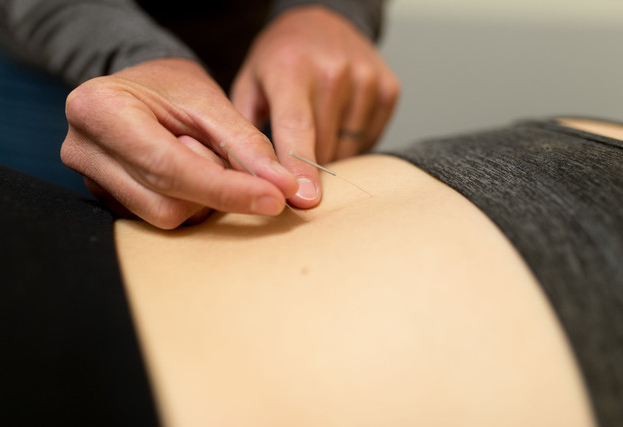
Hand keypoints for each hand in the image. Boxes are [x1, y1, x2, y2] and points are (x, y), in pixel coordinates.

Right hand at [61, 58, 297, 228]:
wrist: (139, 90)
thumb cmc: (171, 87)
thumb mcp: (209, 101)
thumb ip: (245, 144)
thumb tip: (283, 188)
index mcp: (100, 110)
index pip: (169, 167)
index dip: (227, 189)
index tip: (274, 198)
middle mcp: (84, 150)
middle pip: (166, 203)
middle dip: (214, 190)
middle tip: (224, 155)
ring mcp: (91, 180)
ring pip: (165, 218)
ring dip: (202, 198)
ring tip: (199, 156)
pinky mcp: (106, 200)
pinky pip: (158, 219)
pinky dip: (189, 202)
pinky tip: (187, 173)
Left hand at [231, 5, 399, 207]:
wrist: (321, 20)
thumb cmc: (279, 59)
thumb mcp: (249, 83)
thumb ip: (245, 130)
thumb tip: (254, 179)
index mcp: (291, 69)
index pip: (297, 129)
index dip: (301, 168)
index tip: (305, 201)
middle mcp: (333, 71)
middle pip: (324, 146)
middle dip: (307, 166)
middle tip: (295, 159)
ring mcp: (366, 78)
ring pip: (348, 147)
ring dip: (330, 154)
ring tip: (317, 131)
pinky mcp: (388, 88)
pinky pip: (369, 139)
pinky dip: (352, 142)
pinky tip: (338, 121)